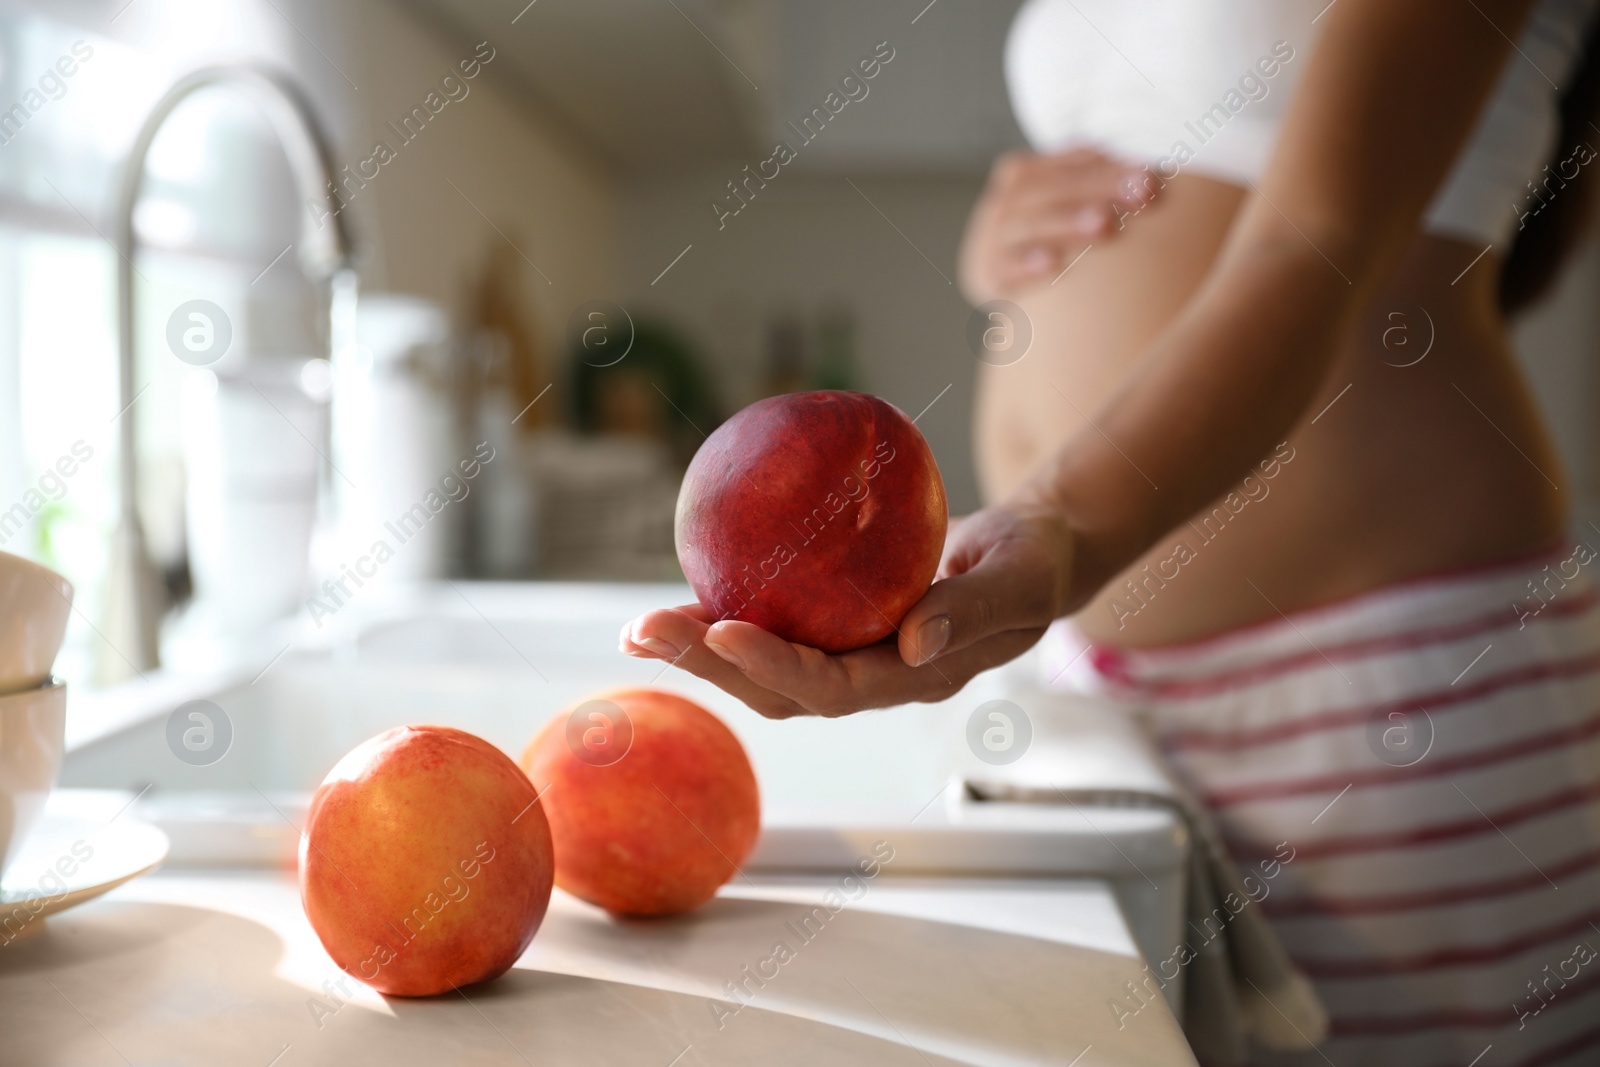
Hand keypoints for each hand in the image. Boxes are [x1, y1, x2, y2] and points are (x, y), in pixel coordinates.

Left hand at [619, 501, 1075, 718]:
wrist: (1034, 554)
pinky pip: (776, 619)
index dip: (773, 667)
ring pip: (764, 662)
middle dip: (707, 665)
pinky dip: (728, 605)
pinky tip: (689, 577)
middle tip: (642, 630)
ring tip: (639, 624)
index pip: (831, 687)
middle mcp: (871, 676)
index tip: (722, 631)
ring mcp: (852, 652)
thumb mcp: (1020, 580)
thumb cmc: (1035, 562)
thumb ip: (971, 611)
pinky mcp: (839, 622)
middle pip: (776, 688)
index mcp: (913, 678)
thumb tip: (911, 642)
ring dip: (699, 646)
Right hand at [959, 148, 1158, 302]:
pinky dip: (1025, 264)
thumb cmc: (1049, 239)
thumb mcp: (1067, 204)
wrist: (1000, 279)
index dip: (1112, 165)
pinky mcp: (987, 273)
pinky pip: (1004, 266)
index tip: (1152, 175)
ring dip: (1067, 221)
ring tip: (1105, 224)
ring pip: (1029, 222)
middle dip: (1099, 188)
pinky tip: (1051, 263)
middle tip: (1141, 194)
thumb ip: (1097, 183)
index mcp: (1028, 173)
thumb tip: (1152, 172)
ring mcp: (993, 236)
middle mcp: (1007, 199)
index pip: (1073, 162)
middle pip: (1054, 187)